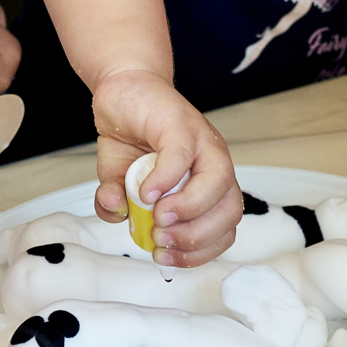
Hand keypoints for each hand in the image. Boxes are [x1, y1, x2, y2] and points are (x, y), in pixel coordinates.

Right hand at [90, 67, 241, 267]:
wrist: (124, 89)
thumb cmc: (132, 135)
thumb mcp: (118, 179)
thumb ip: (118, 202)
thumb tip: (117, 214)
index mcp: (208, 184)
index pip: (223, 227)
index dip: (200, 251)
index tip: (168, 258)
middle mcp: (213, 164)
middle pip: (229, 210)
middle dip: (197, 236)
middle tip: (162, 240)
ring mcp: (201, 142)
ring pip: (218, 183)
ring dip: (189, 210)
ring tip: (157, 219)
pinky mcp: (180, 122)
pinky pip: (181, 155)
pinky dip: (164, 179)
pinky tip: (144, 192)